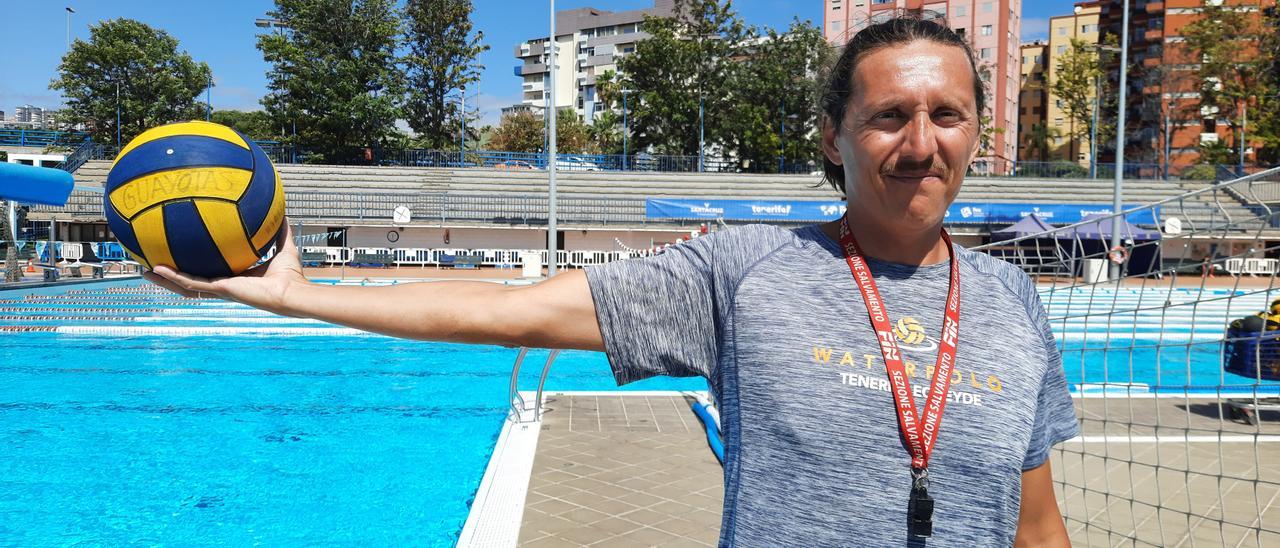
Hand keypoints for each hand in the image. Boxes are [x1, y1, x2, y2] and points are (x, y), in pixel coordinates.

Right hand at [142, 221, 307, 315]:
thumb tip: (280, 210)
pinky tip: (157, 269)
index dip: (197, 264)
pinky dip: (173, 277)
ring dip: (165, 279)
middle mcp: (225, 285)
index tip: (184, 253)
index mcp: (236, 277)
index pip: (210, 271)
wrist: (293, 292)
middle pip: (192, 280)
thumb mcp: (283, 246)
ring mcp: (220, 289)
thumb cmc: (292, 276)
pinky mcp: (220, 290)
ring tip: (144, 269)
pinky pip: (191, 284)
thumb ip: (279, 230)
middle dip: (173, 273)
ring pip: (185, 286)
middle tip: (154, 262)